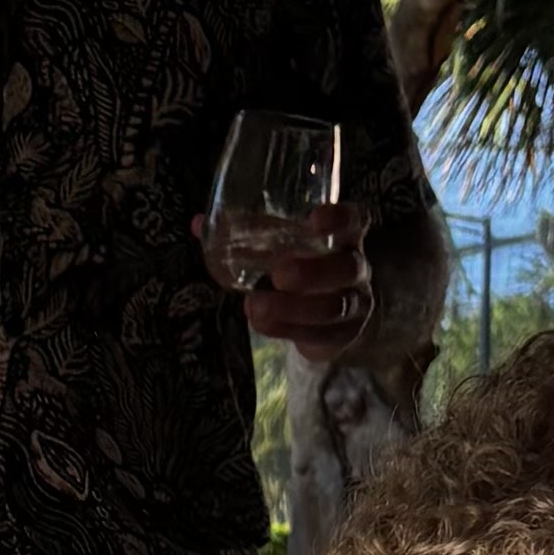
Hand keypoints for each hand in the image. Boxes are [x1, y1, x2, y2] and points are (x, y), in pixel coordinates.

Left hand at [210, 200, 380, 356]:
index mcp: (345, 236)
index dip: (340, 218)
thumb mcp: (287, 246)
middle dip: (314, 271)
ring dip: (291, 308)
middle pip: (346, 267)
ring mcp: (353, 304)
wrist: (340, 317)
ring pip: (331, 307)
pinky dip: (284, 329)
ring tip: (255, 306)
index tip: (314, 218)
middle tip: (279, 274)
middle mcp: (355, 268)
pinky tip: (259, 323)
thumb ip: (251, 234)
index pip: (355, 220)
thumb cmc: (306, 268)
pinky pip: (316, 335)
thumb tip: (198, 224)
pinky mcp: (340, 336)